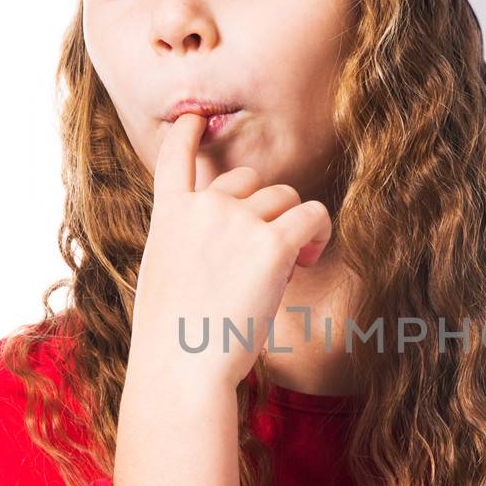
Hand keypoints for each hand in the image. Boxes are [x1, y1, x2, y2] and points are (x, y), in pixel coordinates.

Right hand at [130, 111, 333, 393]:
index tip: (194, 118)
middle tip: (269, 252)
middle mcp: (203, 206)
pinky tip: (308, 259)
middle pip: (249, 179)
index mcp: (168, 216)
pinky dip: (320, 232)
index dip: (187, 133)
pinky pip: (313, 216)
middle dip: (264, 208)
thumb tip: (227, 248)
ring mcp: (237, 220)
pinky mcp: (273, 243)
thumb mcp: (165, 278)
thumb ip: (189, 247)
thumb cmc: (173, 340)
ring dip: (293, 223)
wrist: (181, 368)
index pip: (175, 158)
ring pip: (285, 196)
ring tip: (292, 264)